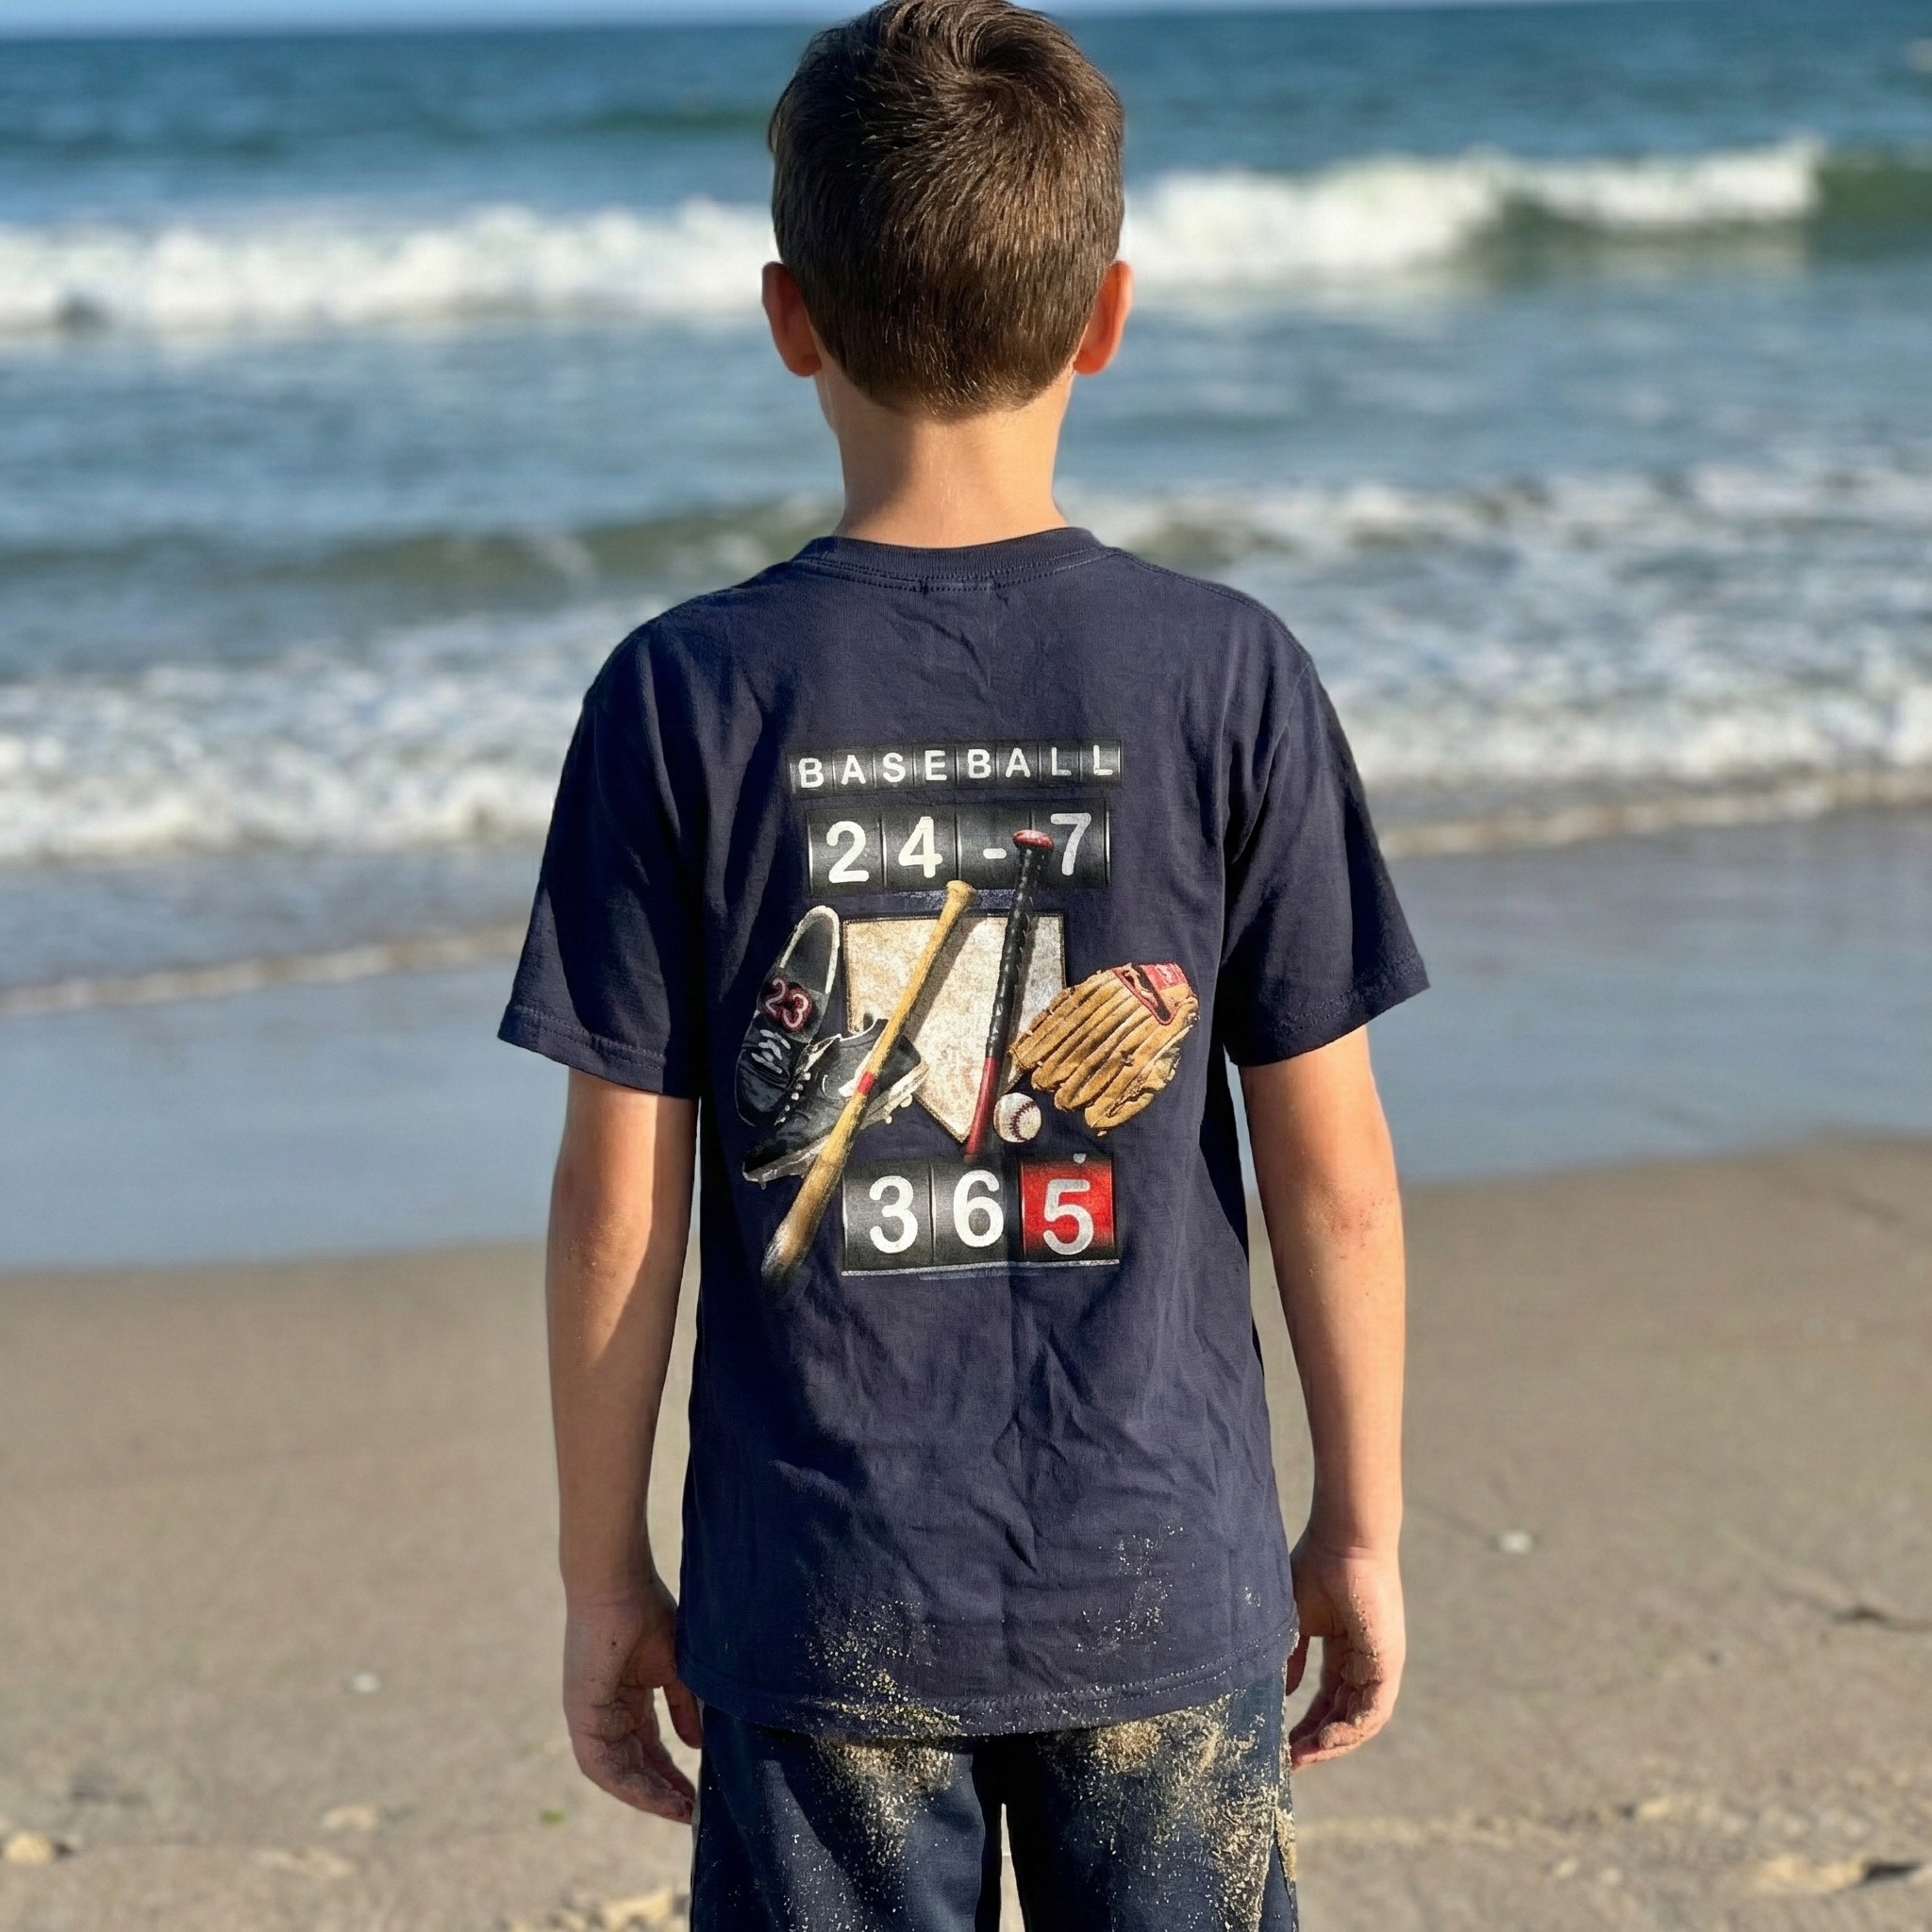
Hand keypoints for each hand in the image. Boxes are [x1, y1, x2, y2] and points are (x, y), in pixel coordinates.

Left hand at [562, 1578, 702, 1821]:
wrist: (618, 1585)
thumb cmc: (647, 1613)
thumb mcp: (676, 1669)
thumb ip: (684, 1707)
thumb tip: (696, 1746)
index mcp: (629, 1700)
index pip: (651, 1749)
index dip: (673, 1774)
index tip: (698, 1795)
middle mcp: (607, 1715)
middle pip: (635, 1767)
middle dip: (663, 1792)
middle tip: (693, 1812)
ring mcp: (591, 1718)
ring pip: (617, 1773)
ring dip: (647, 1795)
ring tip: (678, 1810)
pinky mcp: (580, 1716)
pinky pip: (600, 1765)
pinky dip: (627, 1784)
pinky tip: (653, 1796)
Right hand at [1284, 1534, 1404, 1769]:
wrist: (1343, 1541)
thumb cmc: (1317, 1567)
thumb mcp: (1296, 1621)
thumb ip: (1291, 1657)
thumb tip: (1280, 1693)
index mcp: (1344, 1651)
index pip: (1327, 1700)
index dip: (1306, 1726)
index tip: (1283, 1748)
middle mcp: (1365, 1663)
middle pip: (1344, 1717)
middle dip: (1318, 1743)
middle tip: (1291, 1764)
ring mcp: (1379, 1666)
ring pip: (1361, 1721)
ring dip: (1333, 1744)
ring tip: (1304, 1759)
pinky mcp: (1388, 1664)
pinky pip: (1373, 1710)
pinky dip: (1351, 1730)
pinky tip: (1327, 1742)